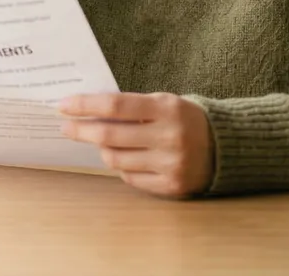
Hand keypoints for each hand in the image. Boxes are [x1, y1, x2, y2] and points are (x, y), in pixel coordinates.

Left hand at [60, 92, 214, 198]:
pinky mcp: (171, 185)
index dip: (85, 105)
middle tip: (66, 127)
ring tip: (102, 142)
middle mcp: (169, 137)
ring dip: (102, 150)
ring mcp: (170, 164)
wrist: (224, 147)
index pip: (115, 106)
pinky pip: (130, 178)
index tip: (64, 105)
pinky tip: (127, 158)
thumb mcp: (163, 103)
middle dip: (82, 130)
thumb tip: (87, 111)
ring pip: (116, 160)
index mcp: (167, 109)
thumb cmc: (184, 119)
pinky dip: (122, 167)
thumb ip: (131, 107)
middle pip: (110, 136)